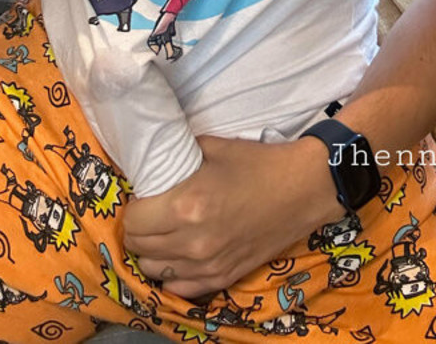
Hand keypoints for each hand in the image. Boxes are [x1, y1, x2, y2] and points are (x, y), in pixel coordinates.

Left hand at [121, 134, 335, 300]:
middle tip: (149, 213)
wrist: (302, 189)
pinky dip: (173, 274)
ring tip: (162, 233)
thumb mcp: (211, 146)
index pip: (134, 221)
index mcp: (186, 206)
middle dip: (139, 230)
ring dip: (152, 253)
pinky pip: (180, 288)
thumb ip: (177, 154)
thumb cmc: (257, 163)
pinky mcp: (224, 278)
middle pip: (139, 248)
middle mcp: (192, 242)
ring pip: (155, 271)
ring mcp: (208, 266)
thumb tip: (153, 155)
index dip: (133, 208)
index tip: (142, 197)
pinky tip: (178, 256)